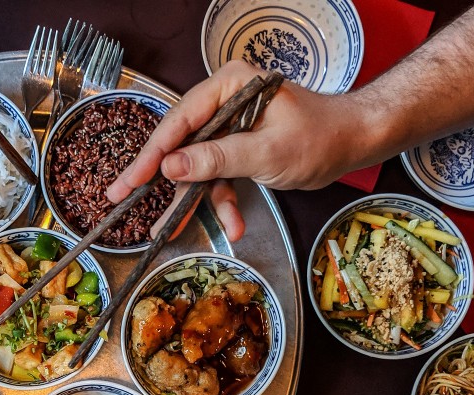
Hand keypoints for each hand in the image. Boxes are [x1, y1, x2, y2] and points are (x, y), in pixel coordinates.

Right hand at [106, 60, 374, 239]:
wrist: (353, 144)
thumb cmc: (319, 138)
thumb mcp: (264, 152)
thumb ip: (216, 159)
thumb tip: (170, 167)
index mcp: (229, 86)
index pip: (179, 120)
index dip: (151, 153)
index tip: (129, 180)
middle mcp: (224, 101)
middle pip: (180, 142)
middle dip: (160, 179)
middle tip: (121, 197)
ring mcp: (230, 125)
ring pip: (197, 165)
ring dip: (197, 200)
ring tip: (174, 229)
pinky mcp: (237, 147)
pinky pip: (219, 175)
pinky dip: (223, 201)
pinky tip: (233, 225)